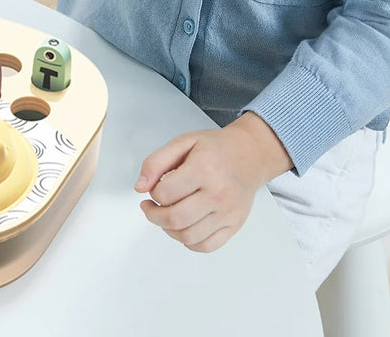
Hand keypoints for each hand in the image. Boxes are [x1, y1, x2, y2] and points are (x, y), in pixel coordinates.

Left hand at [135, 112, 292, 252]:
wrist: (250, 155)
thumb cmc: (216, 148)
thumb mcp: (183, 142)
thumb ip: (156, 162)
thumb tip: (140, 187)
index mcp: (203, 169)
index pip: (165, 193)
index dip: (153, 193)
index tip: (154, 189)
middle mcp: (218, 193)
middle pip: (175, 218)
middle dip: (154, 216)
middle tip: (150, 208)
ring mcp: (227, 212)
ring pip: (188, 236)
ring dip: (169, 230)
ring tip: (166, 216)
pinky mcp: (234, 225)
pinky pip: (206, 246)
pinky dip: (188, 241)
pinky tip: (184, 227)